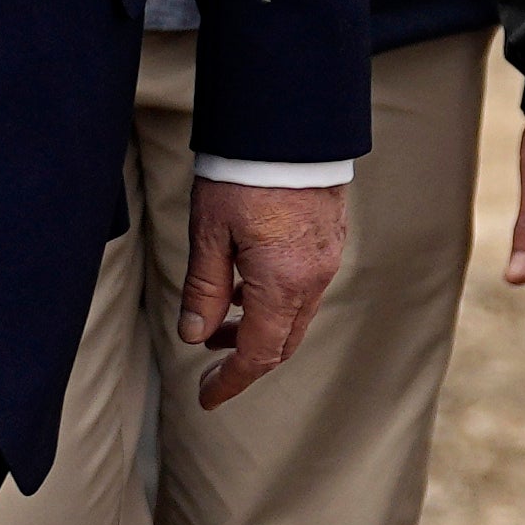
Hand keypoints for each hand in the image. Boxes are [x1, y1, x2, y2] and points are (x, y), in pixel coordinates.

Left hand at [176, 176, 351, 408]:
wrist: (290, 125)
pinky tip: (246, 290)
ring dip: (259, 331)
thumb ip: (204, 288)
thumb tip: (194, 336)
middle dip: (245, 362)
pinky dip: (275, 304)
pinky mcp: (329, 240)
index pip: (258, 354)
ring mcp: (326, 259)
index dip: (231, 382)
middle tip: (209, 372)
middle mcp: (313, 278)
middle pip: (283, 342)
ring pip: (295, 316)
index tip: (207, 399)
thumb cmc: (244, 174)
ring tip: (218, 328)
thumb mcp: (210, 232)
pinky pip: (304, 289)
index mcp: (283, 283)